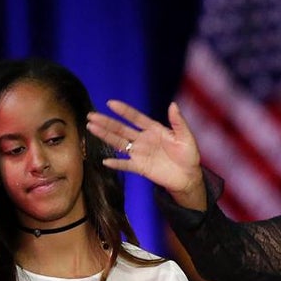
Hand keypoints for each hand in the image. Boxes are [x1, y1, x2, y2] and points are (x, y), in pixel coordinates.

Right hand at [86, 100, 206, 210]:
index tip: (110, 103)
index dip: (124, 111)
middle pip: (121, 129)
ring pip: (119, 143)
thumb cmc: (189, 155)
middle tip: (91, 115)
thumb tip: (173, 105)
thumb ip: (178, 122)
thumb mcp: (186, 137)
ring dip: (105, 136)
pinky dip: (117, 163)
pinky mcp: (141, 167)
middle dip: (106, 122)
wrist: (189, 177)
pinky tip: (106, 160)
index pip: (136, 118)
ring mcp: (140, 153)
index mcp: (154, 130)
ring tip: (91, 128)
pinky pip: (126, 165)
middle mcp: (143, 140)